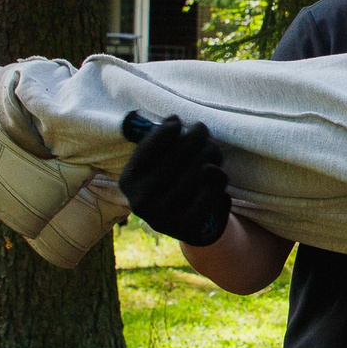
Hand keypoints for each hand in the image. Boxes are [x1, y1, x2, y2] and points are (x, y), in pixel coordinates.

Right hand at [117, 113, 233, 245]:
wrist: (184, 222)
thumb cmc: (169, 181)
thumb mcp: (156, 162)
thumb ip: (159, 140)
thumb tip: (173, 121)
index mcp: (129, 182)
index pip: (147, 150)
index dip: (164, 132)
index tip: (177, 120)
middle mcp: (141, 201)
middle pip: (176, 159)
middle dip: (193, 138)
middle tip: (202, 128)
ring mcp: (164, 216)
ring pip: (197, 173)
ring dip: (210, 154)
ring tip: (212, 147)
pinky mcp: (187, 227)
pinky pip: (210, 193)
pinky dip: (218, 179)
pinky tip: (217, 170)